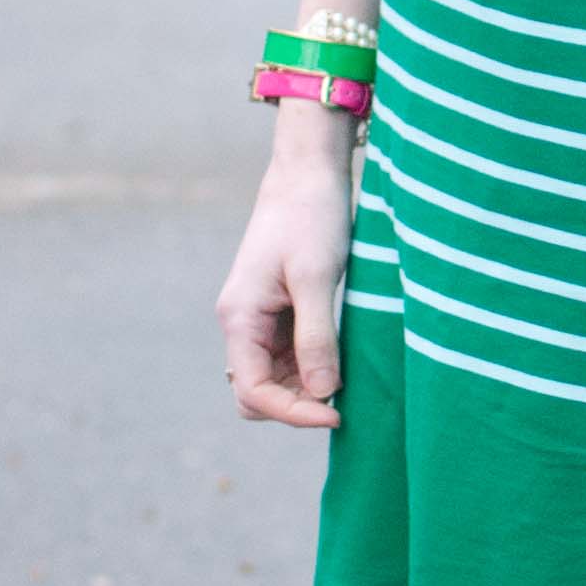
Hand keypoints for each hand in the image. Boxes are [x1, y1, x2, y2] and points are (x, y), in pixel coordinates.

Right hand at [216, 121, 355, 426]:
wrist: (308, 173)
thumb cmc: (310, 217)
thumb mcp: (316, 279)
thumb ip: (316, 338)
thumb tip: (323, 393)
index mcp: (239, 317)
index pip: (253, 391)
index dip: (293, 412)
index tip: (337, 412)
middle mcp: (242, 324)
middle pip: (257, 394)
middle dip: (295, 405)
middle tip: (342, 400)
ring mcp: (259, 320)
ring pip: (274, 379)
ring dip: (305, 389)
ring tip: (347, 378)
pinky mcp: (279, 313)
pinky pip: (288, 358)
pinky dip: (311, 368)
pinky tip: (341, 360)